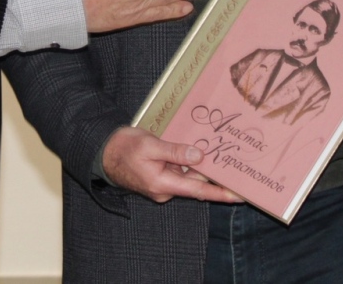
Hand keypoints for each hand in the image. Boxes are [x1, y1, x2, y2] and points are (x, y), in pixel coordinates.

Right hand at [100, 126, 243, 203]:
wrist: (103, 153)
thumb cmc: (124, 148)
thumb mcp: (150, 145)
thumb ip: (175, 152)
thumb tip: (199, 156)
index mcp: (163, 184)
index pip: (198, 191)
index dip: (220, 194)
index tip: (240, 196)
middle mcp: (165, 190)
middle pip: (195, 184)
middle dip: (214, 177)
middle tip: (235, 168)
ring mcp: (162, 185)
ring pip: (187, 177)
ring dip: (200, 169)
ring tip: (219, 158)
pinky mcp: (159, 178)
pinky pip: (179, 173)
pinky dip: (189, 165)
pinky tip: (196, 154)